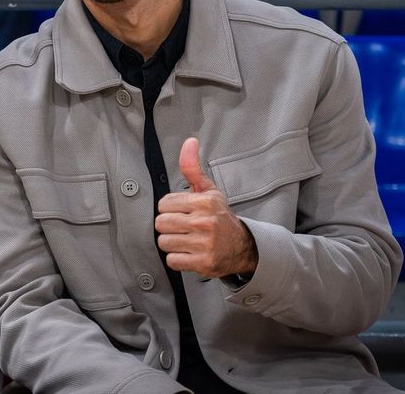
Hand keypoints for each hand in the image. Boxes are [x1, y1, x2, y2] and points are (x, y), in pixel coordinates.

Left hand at [154, 138, 258, 277]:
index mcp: (204, 202)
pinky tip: (189, 253)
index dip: (170, 209)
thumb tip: (189, 142)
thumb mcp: (209, 191)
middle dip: (169, 226)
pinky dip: (177, 259)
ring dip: (172, 243)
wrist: (243, 246)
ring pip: (164, 242)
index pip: (163, 204)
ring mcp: (204, 244)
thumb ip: (192, 168)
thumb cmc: (220, 217)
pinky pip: (172, 261)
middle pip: (161, 223)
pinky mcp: (203, 263)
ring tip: (187, 240)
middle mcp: (204, 222)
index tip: (183, 213)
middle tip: (183, 228)